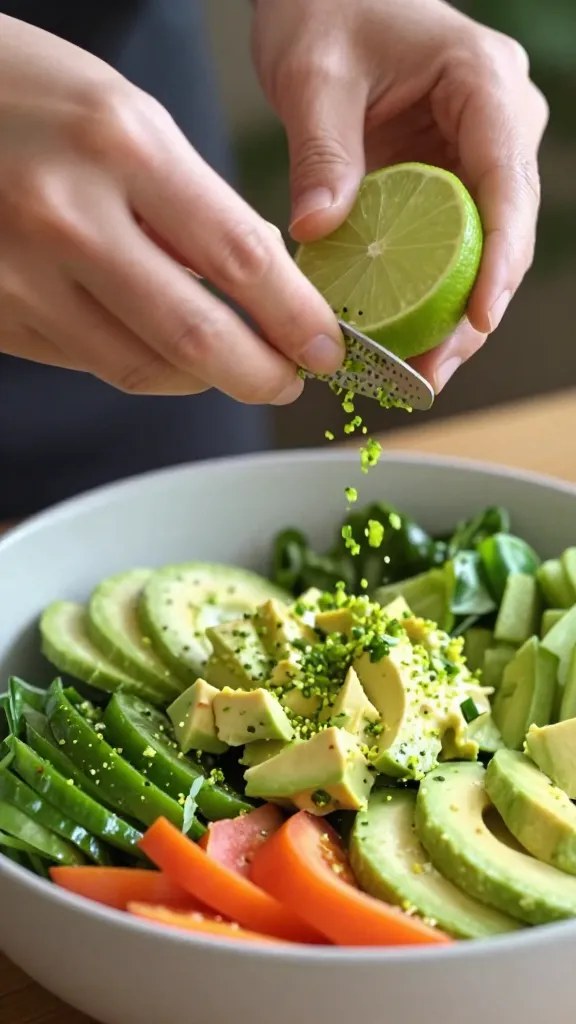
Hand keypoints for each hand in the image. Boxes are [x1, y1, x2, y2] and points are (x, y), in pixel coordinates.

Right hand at [0, 16, 343, 403]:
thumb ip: (192, 200)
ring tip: (232, 368)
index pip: (241, 257)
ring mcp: (25, 275)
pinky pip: (91, 363)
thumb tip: (260, 277)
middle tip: (289, 383)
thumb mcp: (124, 115)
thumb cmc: (27, 95)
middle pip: (197, 338)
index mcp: (121, 145)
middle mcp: (71, 217)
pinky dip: (141, 364)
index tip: (327, 348)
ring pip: (144, 368)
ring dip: (203, 380)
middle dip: (260, 376)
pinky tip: (161, 347)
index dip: (296, 318)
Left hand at [252, 0, 548, 389]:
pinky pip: (452, 245)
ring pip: (485, 249)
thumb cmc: (326, 10)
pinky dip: (430, 293)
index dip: (499, 259)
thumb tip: (317, 230)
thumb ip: (321, 152)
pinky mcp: (451, 178)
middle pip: (505, 231)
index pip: (507, 182)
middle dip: (473, 310)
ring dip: (454, 315)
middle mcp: (500, 122)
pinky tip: (404, 337)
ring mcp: (480, 153)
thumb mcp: (314, 75)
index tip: (479, 319)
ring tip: (418, 374)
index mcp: (483, 83)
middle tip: (430, 372)